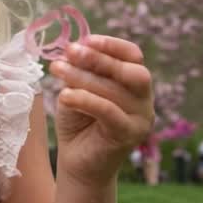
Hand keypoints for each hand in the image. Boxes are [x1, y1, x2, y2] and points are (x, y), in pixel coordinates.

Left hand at [48, 35, 154, 188]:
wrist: (77, 163)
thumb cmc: (78, 122)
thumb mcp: (78, 89)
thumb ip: (81, 70)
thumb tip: (72, 47)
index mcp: (135, 84)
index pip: (133, 56)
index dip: (111, 45)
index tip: (85, 40)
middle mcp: (145, 100)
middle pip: (130, 70)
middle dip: (98, 58)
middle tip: (70, 51)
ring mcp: (141, 118)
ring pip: (114, 90)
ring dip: (82, 77)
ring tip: (57, 69)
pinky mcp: (129, 135)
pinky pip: (108, 111)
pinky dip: (85, 99)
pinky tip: (64, 95)